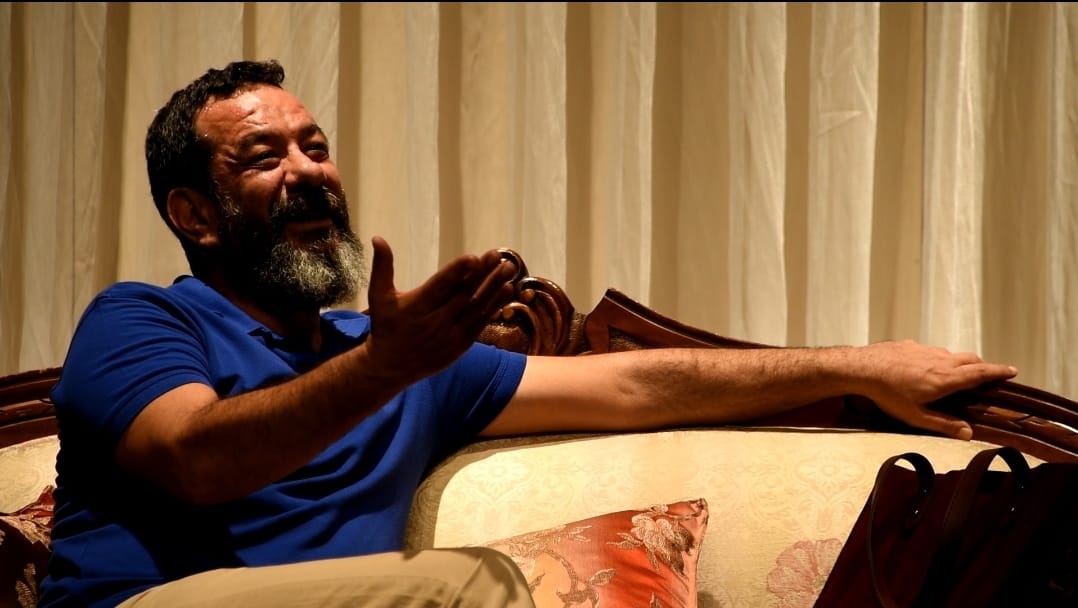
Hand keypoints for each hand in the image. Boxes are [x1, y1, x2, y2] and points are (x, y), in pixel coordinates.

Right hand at [361, 236, 516, 383]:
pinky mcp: (460, 345)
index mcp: (416, 307)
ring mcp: (449, 334)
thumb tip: (377, 237)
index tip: (472, 257)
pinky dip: (494, 307)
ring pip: (476, 308)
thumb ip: (382, 267)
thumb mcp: (378, 296)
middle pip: (463, 295)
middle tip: (496, 255)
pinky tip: (506, 290)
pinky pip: (480, 323)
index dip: (456, 272)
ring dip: (493, 288)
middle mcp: (434, 321)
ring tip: (508, 269)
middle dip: (482, 274)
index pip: (439, 287)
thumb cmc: (386, 326)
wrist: (390, 367)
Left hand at [855, 339, 1017, 439]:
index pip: (981, 373)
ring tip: (955, 375)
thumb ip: (943, 424)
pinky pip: (930, 351)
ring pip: (950, 354)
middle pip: (970, 359)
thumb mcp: (916, 416)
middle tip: (987, 375)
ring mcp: (925, 350)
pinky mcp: (910, 345)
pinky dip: (936, 359)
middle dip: (982, 367)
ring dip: (958, 362)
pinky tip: (923, 369)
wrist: (862, 368)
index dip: (999, 372)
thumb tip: (968, 434)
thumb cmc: (888, 394)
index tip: (1012, 370)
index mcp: (946, 378)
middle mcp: (940, 360)